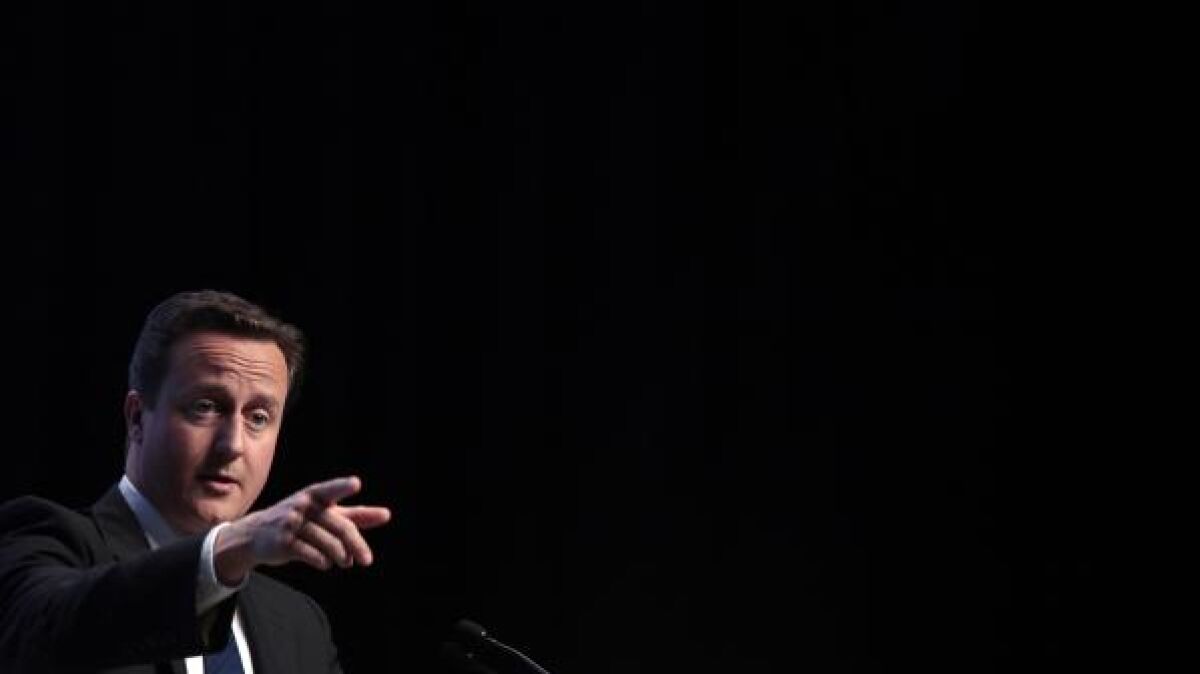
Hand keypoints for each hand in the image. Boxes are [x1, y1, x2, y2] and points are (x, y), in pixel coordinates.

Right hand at [214, 476, 390, 584]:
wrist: (255, 535)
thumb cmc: (300, 521)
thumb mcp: (326, 513)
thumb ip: (356, 514)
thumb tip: (386, 514)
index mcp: (315, 495)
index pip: (331, 489)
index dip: (343, 487)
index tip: (355, 484)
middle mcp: (303, 506)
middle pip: (339, 526)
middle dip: (356, 545)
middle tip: (367, 560)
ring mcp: (291, 524)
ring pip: (327, 543)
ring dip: (341, 556)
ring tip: (346, 562)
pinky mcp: (283, 543)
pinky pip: (310, 554)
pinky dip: (323, 562)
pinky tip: (326, 564)